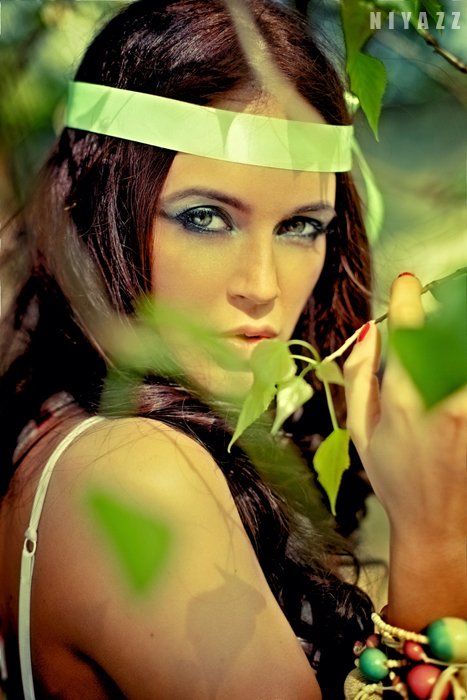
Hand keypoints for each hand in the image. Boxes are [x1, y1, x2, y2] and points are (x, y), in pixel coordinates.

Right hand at [344, 273, 466, 539]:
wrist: (441, 526)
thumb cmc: (396, 479)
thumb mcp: (362, 430)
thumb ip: (359, 375)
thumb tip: (367, 331)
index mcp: (405, 398)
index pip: (409, 327)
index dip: (407, 297)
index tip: (407, 285)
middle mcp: (446, 397)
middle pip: (452, 329)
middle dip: (445, 305)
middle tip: (440, 300)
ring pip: (462, 349)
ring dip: (455, 334)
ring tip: (444, 339)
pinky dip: (459, 361)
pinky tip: (450, 369)